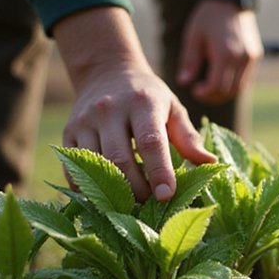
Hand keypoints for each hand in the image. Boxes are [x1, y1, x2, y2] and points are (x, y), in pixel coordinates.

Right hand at [54, 7, 216, 201]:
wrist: (106, 72)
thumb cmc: (147, 96)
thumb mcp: (172, 108)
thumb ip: (188, 137)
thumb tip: (210, 164)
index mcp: (141, 103)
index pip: (150, 142)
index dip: (159, 172)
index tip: (167, 196)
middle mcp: (109, 109)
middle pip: (120, 159)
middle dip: (137, 189)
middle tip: (151, 205)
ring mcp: (84, 121)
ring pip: (96, 166)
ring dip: (114, 192)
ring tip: (132, 203)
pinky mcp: (68, 132)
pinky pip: (74, 169)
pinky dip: (90, 189)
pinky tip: (106, 197)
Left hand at [177, 0, 262, 103]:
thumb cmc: (208, 17)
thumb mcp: (193, 37)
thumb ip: (189, 62)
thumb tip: (183, 82)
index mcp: (225, 54)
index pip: (216, 87)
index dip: (204, 93)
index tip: (194, 89)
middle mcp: (242, 58)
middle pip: (228, 91)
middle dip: (213, 96)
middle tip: (200, 91)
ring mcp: (251, 57)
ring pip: (239, 88)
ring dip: (224, 92)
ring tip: (210, 86)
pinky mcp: (256, 55)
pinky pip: (245, 79)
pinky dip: (233, 83)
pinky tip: (221, 77)